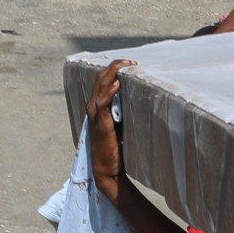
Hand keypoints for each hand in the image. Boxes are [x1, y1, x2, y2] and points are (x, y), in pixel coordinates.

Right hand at [86, 59, 131, 202]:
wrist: (107, 170)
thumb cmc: (115, 149)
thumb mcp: (121, 125)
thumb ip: (125, 111)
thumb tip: (141, 99)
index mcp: (97, 106)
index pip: (102, 80)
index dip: (114, 68)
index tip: (130, 64)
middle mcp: (93, 108)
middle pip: (100, 78)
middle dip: (115, 66)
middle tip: (132, 62)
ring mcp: (94, 115)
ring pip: (100, 86)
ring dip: (113, 73)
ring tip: (127, 66)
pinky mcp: (100, 125)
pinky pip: (102, 104)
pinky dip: (109, 92)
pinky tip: (118, 85)